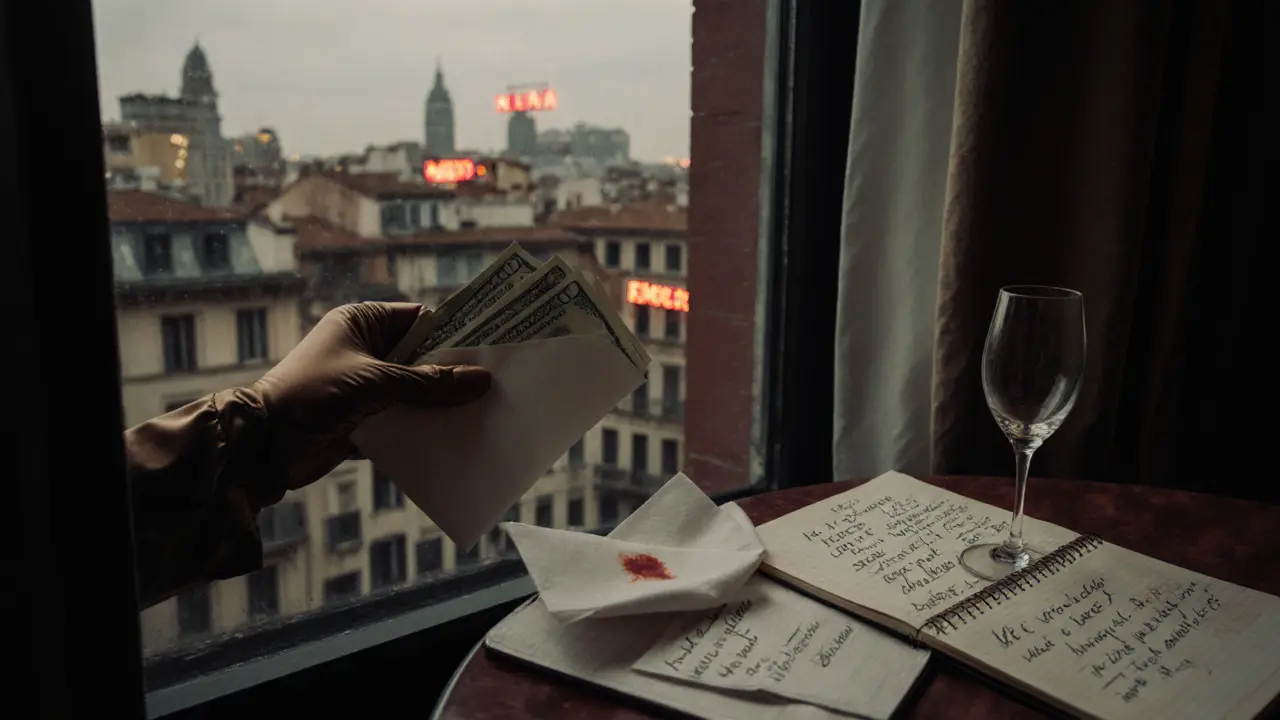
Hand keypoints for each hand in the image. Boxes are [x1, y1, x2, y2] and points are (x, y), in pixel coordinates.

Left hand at [252, 302, 490, 490]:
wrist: (261, 446)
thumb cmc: (312, 395)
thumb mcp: (377, 383)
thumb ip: (429, 382)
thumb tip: (480, 380)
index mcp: (361, 323)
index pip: (419, 319)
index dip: (453, 331)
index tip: (490, 343)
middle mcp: (363, 350)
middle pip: (420, 357)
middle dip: (451, 372)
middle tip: (494, 383)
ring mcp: (362, 387)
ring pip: (413, 392)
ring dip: (438, 405)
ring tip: (481, 413)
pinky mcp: (361, 421)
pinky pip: (401, 422)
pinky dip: (421, 430)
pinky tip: (453, 439)